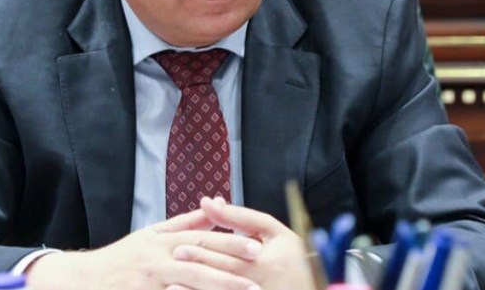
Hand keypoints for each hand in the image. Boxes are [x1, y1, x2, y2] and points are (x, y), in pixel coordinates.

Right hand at [25, 209, 262, 289]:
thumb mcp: (150, 235)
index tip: (257, 247)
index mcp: (163, 241)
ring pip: (189, 284)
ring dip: (217, 289)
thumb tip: (214, 207)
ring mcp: (149, 280)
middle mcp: (157, 258)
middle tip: (258, 274)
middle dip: (231, 269)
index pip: (203, 240)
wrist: (84, 280)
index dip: (231, 243)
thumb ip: (184, 224)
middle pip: (200, 262)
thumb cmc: (121, 258)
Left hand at [174, 196, 315, 289]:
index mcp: (266, 263)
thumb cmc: (292, 256)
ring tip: (172, 286)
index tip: (179, 247)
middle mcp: (260, 285)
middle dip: (195, 268)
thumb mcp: (273, 231)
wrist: (313, 286)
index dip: (202, 251)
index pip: (228, 255)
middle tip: (172, 262)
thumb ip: (241, 217)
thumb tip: (210, 202)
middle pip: (222, 276)